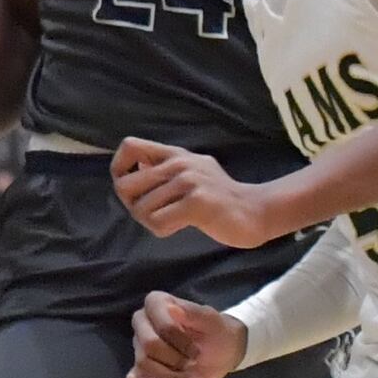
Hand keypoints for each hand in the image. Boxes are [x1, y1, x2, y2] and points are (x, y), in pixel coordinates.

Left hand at [114, 139, 279, 246]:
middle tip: (153, 213)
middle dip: (132, 205)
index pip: (129, 147)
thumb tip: (132, 169)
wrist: (257, 212)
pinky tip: (178, 227)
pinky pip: (158, 222)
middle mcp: (179, 162)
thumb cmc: (219, 196)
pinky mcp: (197, 203)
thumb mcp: (191, 171)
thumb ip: (163, 168)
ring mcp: (189, 181)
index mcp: (174, 153)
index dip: (120, 169)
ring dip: (150, 221)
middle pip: (125, 184)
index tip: (134, 188)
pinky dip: (162, 230)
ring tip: (171, 221)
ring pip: (140, 208)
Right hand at [128, 289, 248, 377]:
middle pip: (148, 346)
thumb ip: (193, 312)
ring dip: (170, 376)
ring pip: (143, 365)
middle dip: (175, 360)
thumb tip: (171, 309)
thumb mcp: (211, 320)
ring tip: (186, 373)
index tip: (196, 349)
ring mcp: (139, 346)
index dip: (179, 341)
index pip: (159, 324)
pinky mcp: (141, 368)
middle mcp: (142, 322)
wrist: (221, 351)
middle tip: (192, 361)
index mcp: (156, 304)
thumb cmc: (215, 331)